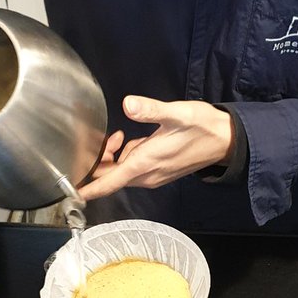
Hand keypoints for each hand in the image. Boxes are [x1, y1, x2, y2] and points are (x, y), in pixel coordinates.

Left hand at [80, 96, 234, 200]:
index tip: (71, 193)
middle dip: (103, 159)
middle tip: (113, 137)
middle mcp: (147, 175)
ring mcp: (154, 175)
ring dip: (117, 156)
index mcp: (145, 163)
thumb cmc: (202, 127)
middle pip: (111, 176)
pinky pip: (134, 168)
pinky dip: (129, 156)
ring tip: (123, 135)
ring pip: (122, 172)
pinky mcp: (159, 171)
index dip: (88, 189)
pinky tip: (137, 140)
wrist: (226, 140)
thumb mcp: (177, 114)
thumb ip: (151, 110)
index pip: (110, 182)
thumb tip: (128, 104)